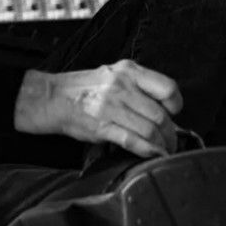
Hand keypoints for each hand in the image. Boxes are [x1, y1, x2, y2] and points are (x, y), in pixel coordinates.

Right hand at [13, 60, 182, 157]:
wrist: (50, 98)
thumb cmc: (82, 89)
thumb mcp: (112, 75)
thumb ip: (137, 87)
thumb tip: (162, 110)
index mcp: (127, 71)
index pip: (167, 88)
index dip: (175, 105)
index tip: (173, 113)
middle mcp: (121, 86)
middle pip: (160, 115)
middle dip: (170, 133)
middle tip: (170, 141)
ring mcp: (111, 107)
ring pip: (150, 130)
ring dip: (162, 145)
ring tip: (163, 150)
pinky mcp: (102, 126)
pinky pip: (134, 141)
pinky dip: (148, 151)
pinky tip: (154, 155)